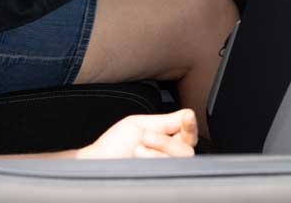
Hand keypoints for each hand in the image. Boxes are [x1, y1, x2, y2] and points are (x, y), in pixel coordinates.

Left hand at [76, 109, 197, 158]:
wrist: (100, 162)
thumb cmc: (115, 144)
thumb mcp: (141, 125)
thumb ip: (168, 121)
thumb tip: (189, 113)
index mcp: (167, 136)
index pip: (189, 131)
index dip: (190, 125)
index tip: (187, 118)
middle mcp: (169, 153)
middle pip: (188, 146)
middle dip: (166, 140)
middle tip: (145, 136)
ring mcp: (165, 167)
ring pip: (181, 158)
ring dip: (159, 148)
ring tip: (138, 147)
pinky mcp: (162, 178)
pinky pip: (171, 168)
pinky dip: (154, 158)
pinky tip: (139, 157)